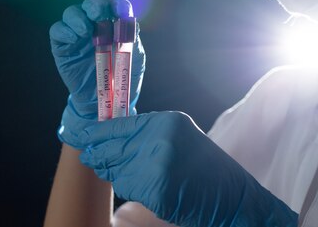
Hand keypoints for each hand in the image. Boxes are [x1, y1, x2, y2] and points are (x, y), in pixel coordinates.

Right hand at [49, 0, 145, 146]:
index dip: (117, 4)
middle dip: (94, 5)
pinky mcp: (63, 46)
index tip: (120, 9)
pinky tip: (73, 38)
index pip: (115, 6)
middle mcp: (95, 25)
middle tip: (97, 14)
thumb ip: (132, 38)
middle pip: (91, 5)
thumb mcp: (134, 58)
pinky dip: (64, 30)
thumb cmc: (121, 77)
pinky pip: (57, 30)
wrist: (104, 101)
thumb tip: (129, 18)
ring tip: (85, 31)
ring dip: (77, 17)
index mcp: (115, 24)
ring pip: (72, 13)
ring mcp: (77, 35)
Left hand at [78, 111, 298, 226]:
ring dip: (119, 174)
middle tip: (91, 157)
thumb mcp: (180, 139)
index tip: (83, 136)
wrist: (234, 197)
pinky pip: (128, 187)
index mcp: (166, 121)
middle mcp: (160, 136)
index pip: (120, 124)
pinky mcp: (157, 187)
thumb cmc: (206, 170)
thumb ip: (150, 135)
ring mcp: (158, 162)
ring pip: (117, 168)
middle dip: (100, 154)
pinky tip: (147, 189)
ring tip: (136, 176)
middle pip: (113, 146)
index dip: (98, 132)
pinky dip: (132, 190)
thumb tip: (112, 138)